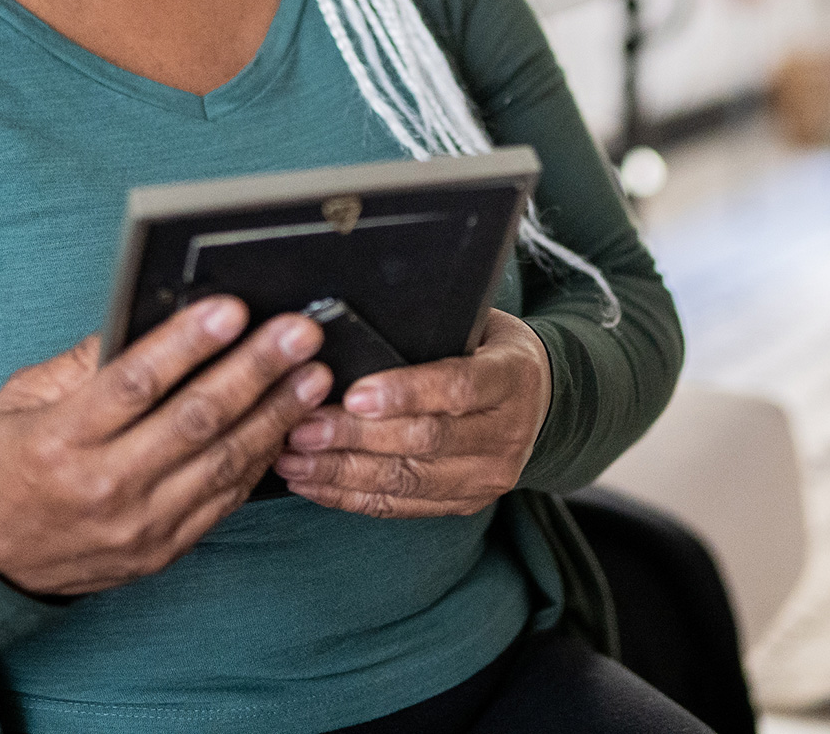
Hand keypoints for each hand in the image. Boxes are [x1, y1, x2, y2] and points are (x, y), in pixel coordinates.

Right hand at [0, 297, 330, 596]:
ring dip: (275, 416)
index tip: (232, 309)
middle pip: (194, 421)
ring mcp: (139, 524)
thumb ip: (83, 361)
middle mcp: (104, 485)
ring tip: (312, 377)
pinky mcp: (163, 549)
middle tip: (298, 334)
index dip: (188, 343)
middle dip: (254, 371)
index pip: (135, 384)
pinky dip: (261, 461)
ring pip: (222, 463)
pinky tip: (287, 427)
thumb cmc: (5, 466)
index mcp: (62, 439)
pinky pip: (224, 500)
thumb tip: (147, 315)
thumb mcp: (22, 398)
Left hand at [272, 308, 551, 518]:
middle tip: (300, 426)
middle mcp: (507, 434)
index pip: (459, 388)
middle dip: (355, 436)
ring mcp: (489, 476)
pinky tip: (311, 482)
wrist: (538, 397)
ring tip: (291, 457)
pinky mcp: (466, 503)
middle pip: (425, 441)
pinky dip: (349, 497)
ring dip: (342, 471)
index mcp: (512, 377)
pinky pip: (401, 506)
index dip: (405, 393)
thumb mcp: (477, 323)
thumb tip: (352, 330)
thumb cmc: (488, 347)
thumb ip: (430, 331)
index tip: (353, 393)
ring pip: (406, 480)